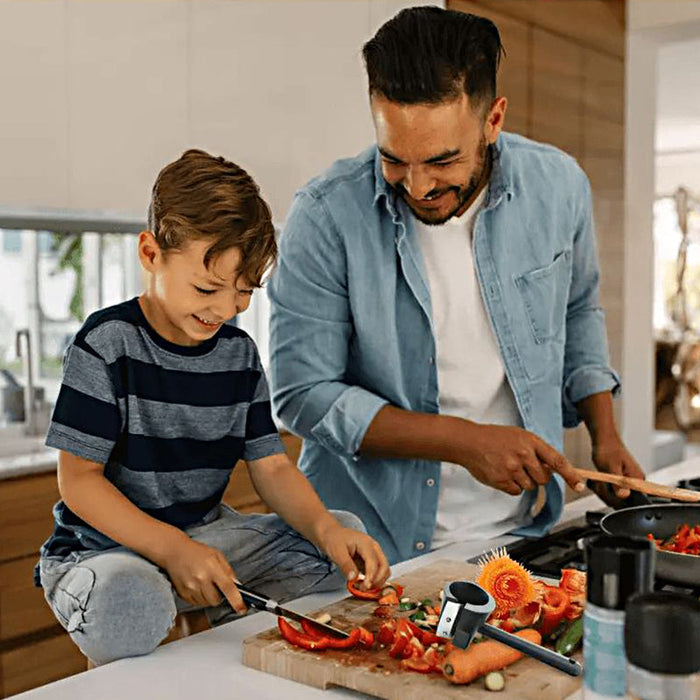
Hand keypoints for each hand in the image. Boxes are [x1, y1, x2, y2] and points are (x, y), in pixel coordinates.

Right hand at [160, 535, 246, 613]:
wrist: (175, 552)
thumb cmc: (196, 552)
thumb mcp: (217, 555)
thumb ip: (228, 570)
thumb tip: (237, 585)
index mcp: (212, 568)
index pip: (227, 587)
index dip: (236, 600)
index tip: (242, 609)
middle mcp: (201, 579)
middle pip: (216, 600)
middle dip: (219, 596)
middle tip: (215, 585)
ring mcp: (190, 588)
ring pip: (206, 603)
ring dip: (208, 597)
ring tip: (204, 582)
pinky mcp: (182, 594)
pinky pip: (196, 603)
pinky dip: (199, 597)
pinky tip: (196, 585)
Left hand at [316, 523, 390, 590]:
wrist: (333, 535)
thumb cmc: (334, 540)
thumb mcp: (337, 552)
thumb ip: (346, 565)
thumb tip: (353, 578)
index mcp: (365, 542)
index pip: (373, 562)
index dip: (371, 576)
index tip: (364, 587)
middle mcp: (373, 547)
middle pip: (384, 566)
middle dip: (377, 580)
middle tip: (364, 589)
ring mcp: (374, 553)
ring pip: (384, 570)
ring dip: (377, 581)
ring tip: (363, 587)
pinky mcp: (371, 560)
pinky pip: (379, 571)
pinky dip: (375, 580)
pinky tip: (364, 584)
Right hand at [455, 422, 584, 495]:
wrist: (469, 442)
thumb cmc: (493, 437)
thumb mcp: (518, 435)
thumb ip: (536, 450)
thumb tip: (551, 468)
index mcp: (530, 441)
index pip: (557, 460)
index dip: (571, 475)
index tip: (580, 485)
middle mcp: (523, 454)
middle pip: (544, 478)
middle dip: (537, 476)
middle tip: (523, 466)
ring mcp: (512, 468)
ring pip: (530, 486)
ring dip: (522, 480)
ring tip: (508, 467)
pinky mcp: (502, 480)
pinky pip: (516, 491)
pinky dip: (511, 486)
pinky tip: (502, 473)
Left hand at [590, 434, 644, 506]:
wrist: (604, 440)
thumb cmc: (608, 450)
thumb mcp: (611, 467)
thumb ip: (618, 483)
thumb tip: (624, 495)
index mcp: (637, 480)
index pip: (632, 501)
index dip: (616, 500)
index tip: (605, 490)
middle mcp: (636, 484)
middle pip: (622, 501)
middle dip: (606, 494)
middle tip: (598, 482)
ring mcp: (628, 484)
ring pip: (614, 498)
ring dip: (602, 491)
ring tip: (597, 481)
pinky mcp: (621, 483)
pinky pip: (611, 493)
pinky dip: (602, 489)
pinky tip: (598, 482)